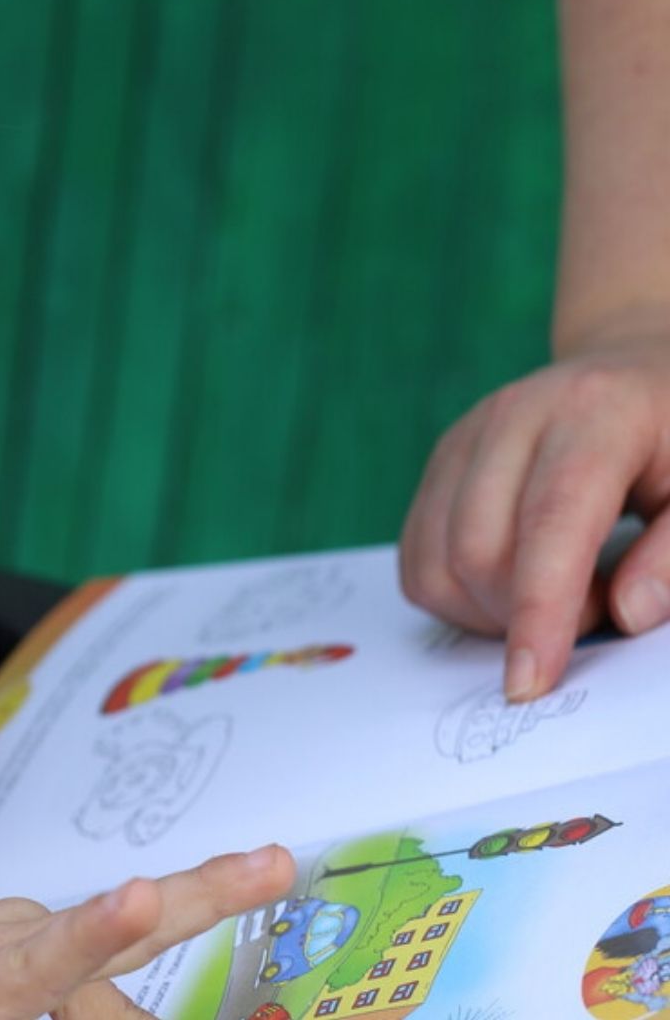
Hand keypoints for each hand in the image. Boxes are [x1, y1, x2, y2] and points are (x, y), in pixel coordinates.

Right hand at [399, 338, 669, 700]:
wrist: (636, 372)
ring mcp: (466, 437)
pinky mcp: (439, 463)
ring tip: (558, 592)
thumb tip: (627, 616)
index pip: (550, 522)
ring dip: (488, 611)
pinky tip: (515, 582)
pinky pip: (417, 558)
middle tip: (595, 609)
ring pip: (437, 561)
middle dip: (523, 614)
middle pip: (478, 550)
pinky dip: (457, 595)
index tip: (533, 682)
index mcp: (595, 414)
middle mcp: (514, 416)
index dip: (540, 609)